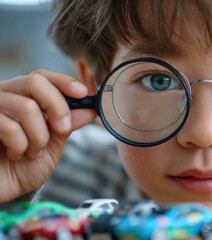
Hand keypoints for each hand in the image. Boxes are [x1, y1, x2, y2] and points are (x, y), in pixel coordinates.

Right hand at [0, 70, 96, 201]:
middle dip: (57, 107)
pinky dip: (21, 145)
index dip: (63, 82)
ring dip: (39, 135)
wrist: (2, 192)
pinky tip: (16, 154)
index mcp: (22, 97)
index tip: (83, 93)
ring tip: (34, 151)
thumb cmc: (23, 168)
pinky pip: (9, 126)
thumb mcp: (52, 146)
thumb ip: (67, 125)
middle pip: (35, 82)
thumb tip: (90, 109)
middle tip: (61, 129)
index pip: (42, 77)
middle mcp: (4, 97)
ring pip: (26, 106)